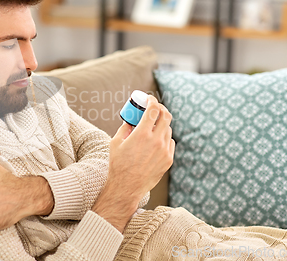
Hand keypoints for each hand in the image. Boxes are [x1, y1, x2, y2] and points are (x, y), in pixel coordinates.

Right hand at [92, 95, 174, 231]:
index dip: (152, 101)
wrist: (126, 187)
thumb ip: (125, 127)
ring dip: (161, 124)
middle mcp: (156, 141)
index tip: (149, 98)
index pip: (153, 110)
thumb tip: (131, 119)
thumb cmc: (118, 164)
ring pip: (168, 129)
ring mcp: (164, 151)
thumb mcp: (116, 142)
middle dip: (161, 108)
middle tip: (155, 108)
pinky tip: (156, 140)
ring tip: (152, 126)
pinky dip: (164, 137)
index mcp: (142, 134)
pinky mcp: (168, 160)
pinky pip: (170, 142)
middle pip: (166, 116)